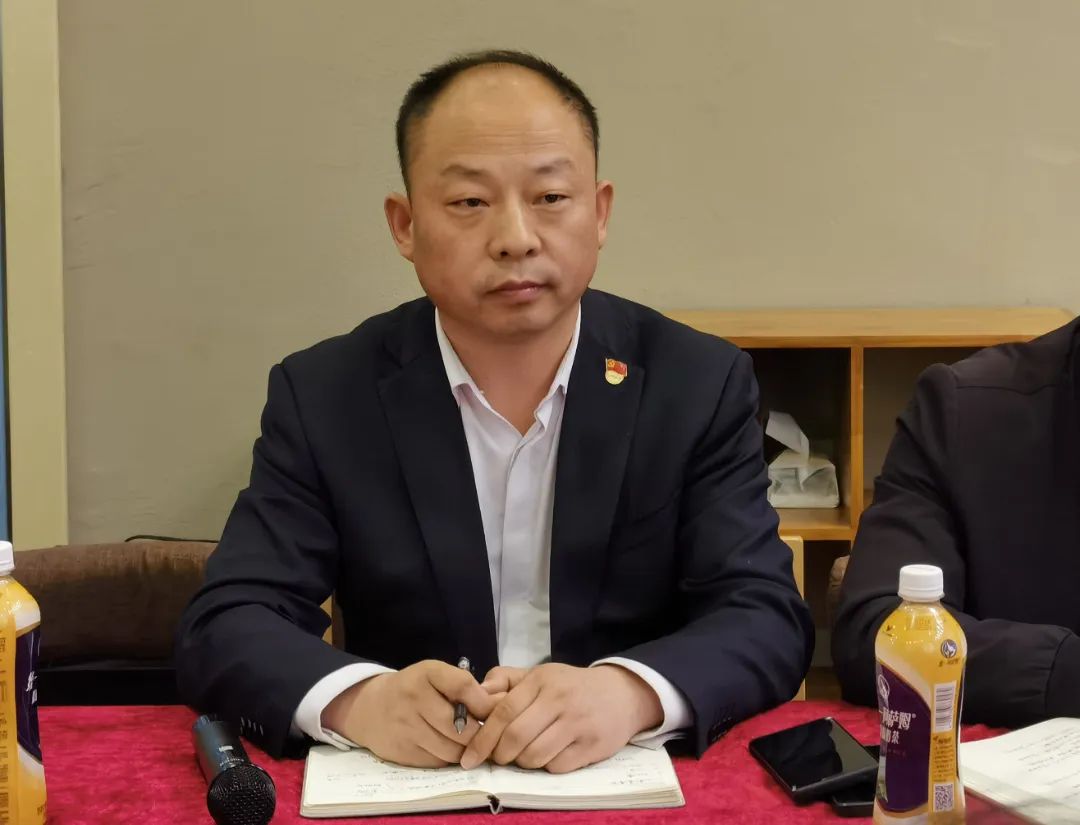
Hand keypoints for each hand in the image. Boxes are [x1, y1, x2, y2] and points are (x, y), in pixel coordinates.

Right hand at [321, 660, 498, 767]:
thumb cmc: (414, 689)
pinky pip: (438, 762)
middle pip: (460, 726)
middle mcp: (414, 699)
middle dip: (479, 734)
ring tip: (472, 744)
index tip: (495, 712)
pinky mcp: (402, 752)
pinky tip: (450, 750)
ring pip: (451, 749)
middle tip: (490, 736)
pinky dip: (449, 759)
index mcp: (426, 674)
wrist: (369, 708)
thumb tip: (502, 704)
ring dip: (467, 750)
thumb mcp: (436, 676)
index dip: (485, 702)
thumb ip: (466, 687)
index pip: (463, 686)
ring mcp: (406, 728)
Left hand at [460, 663, 662, 772]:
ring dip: (522, 763)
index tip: (469, 757)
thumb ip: (505, 680)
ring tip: (524, 755)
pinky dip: (546, 767)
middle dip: (499, 755)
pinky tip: (549, 755)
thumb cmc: (571, 686)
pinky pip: (557, 766)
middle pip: (516, 737)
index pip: (503, 712)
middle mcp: (559, 700)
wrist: (621, 694)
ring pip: (534, 756)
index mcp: (541, 680)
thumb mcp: (540, 674)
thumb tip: (476, 695)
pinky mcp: (592, 745)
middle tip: (497, 758)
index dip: (482, 738)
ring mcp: (577, 723)